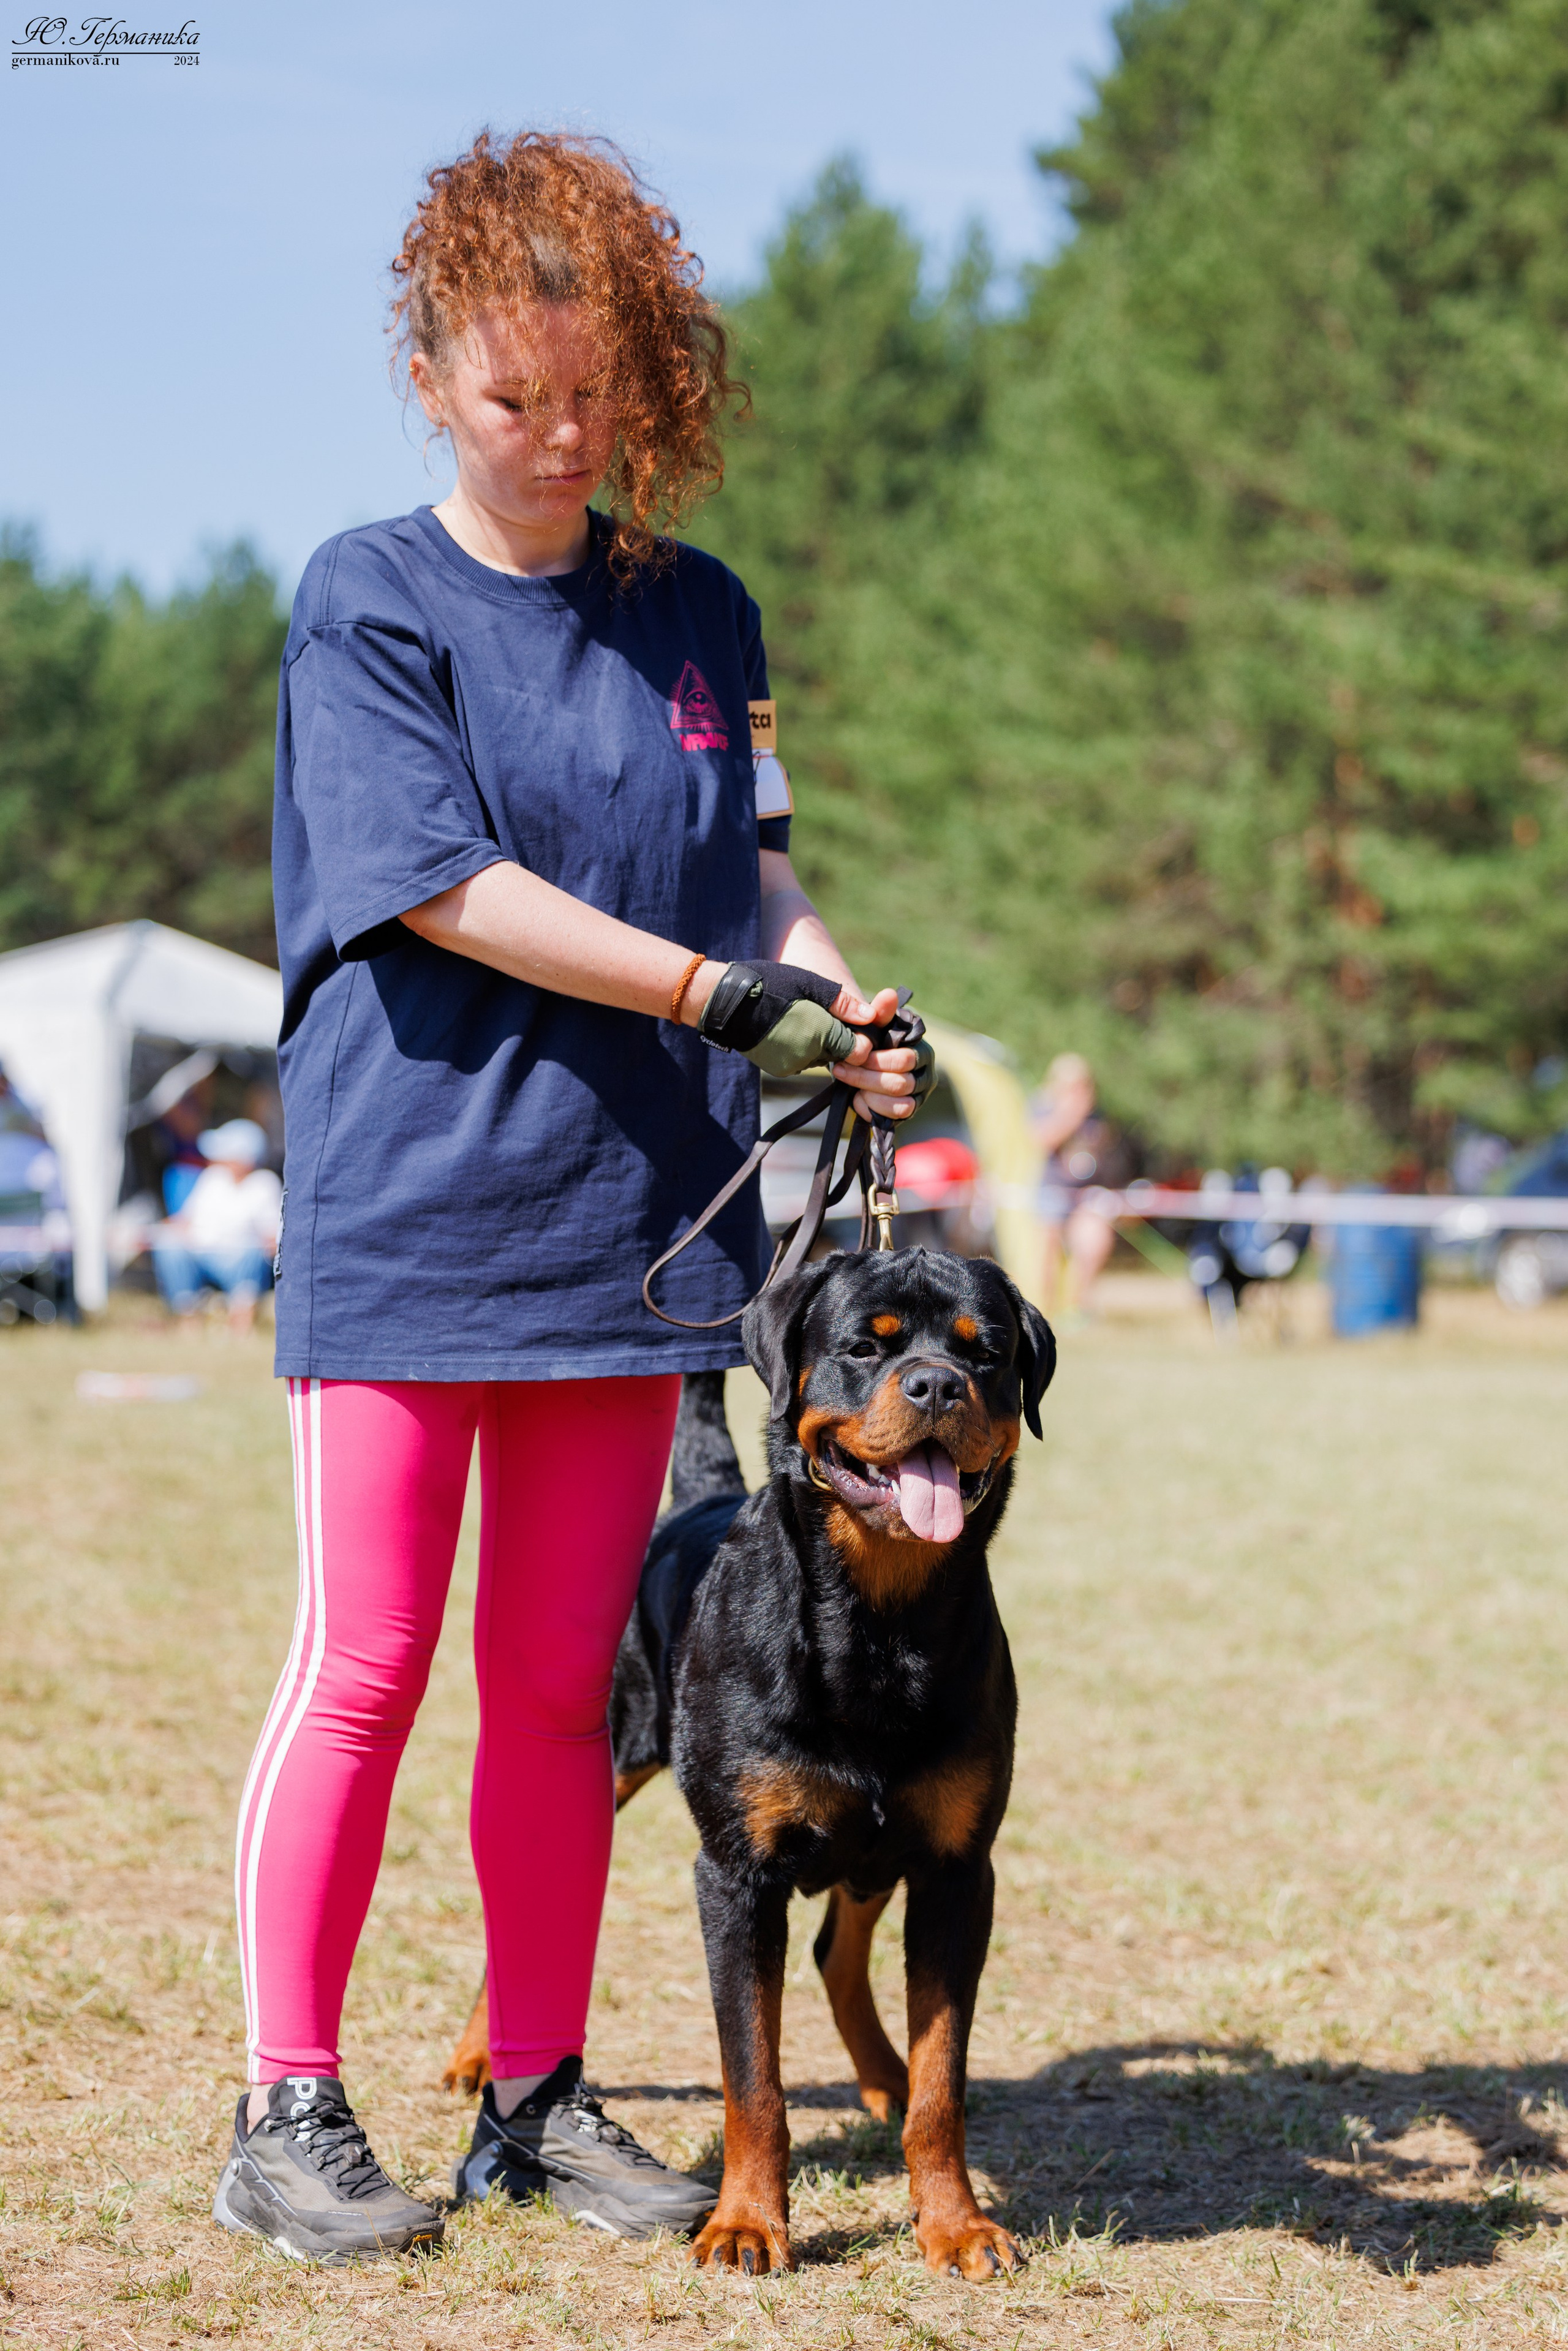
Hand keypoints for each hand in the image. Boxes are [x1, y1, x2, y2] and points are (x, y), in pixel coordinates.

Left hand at [830, 986, 926, 1123]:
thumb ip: (881, 1011)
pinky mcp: (906, 1114)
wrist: (861, 1064)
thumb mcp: (873, 1026)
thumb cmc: (870, 1042)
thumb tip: (888, 994)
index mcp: (922, 1050)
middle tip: (842, 1070)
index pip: (905, 1060)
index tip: (852, 1055)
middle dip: (867, 1078)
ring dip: (870, 1094)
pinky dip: (872, 1109)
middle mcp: (926, 1075)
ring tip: (850, 1085)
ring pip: (900, 1104)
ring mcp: (918, 1097)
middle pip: (900, 1083)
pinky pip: (894, 1118)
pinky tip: (857, 1099)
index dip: (876, 1060)